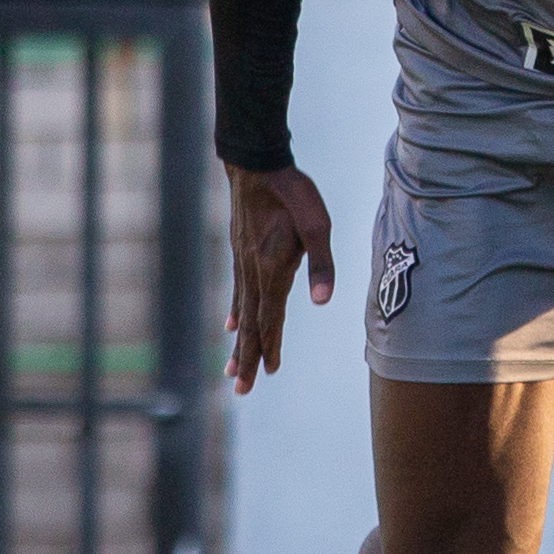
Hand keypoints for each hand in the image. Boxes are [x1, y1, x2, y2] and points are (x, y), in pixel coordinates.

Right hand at [225, 165, 335, 393]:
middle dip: (248, 358)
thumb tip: (324, 301)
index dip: (271, 346)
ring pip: (240, 312)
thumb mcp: (317, 224)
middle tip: (241, 390)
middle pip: (250, 324)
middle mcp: (253, 272)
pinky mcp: (240, 252)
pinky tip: (229, 325)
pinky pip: (236, 292)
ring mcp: (242, 263)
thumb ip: (322, 264)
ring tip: (233, 370)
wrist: (255, 163)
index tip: (270, 372)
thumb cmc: (292, 192)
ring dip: (238, 343)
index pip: (271, 317)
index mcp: (272, 269)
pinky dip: (234, 313)